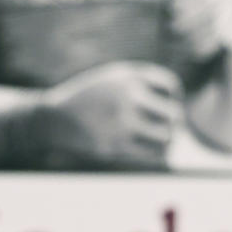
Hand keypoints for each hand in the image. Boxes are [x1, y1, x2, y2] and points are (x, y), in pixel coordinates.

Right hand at [34, 62, 185, 167]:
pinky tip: (154, 153)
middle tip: (169, 128)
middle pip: (173, 114)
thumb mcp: (113, 78)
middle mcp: (127, 96)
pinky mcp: (115, 145)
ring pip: (166, 137)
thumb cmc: (90, 98)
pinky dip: (158, 155)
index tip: (165, 105)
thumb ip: (142, 83)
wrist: (55, 118)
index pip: (170, 86)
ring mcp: (121, 121)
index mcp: (128, 76)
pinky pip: (151, 154)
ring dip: (168, 142)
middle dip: (174, 123)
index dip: (174, 98)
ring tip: (163, 142)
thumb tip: (177, 103)